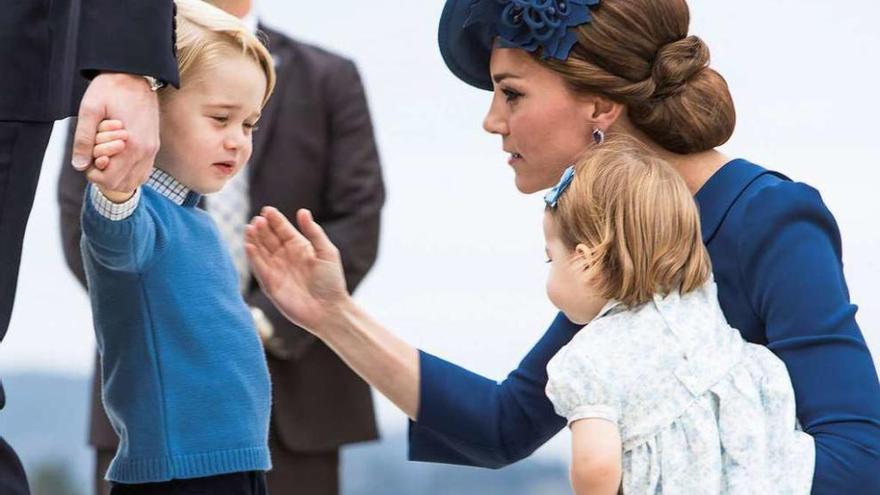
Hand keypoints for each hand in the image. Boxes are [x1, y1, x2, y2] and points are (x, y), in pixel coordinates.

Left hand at [72, 73, 159, 192]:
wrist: (136, 74)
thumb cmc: (112, 88)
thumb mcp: (90, 109)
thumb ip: (83, 139)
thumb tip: (79, 165)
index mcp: (132, 145)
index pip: (112, 179)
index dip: (94, 174)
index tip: (88, 159)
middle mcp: (146, 151)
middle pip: (124, 184)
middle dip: (105, 177)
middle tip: (94, 159)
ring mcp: (153, 150)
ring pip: (136, 180)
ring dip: (118, 176)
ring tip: (106, 159)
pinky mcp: (154, 145)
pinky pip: (144, 171)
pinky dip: (130, 172)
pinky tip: (119, 159)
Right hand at [245, 207, 350, 335]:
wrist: (329, 310)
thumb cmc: (332, 281)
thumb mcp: (327, 252)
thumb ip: (314, 232)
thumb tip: (302, 211)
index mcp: (299, 246)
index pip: (282, 229)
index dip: (274, 220)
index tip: (266, 210)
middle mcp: (285, 256)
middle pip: (269, 238)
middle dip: (262, 228)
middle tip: (257, 220)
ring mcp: (276, 270)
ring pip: (260, 251)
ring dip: (254, 239)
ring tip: (249, 228)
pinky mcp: (270, 285)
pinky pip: (259, 268)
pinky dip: (252, 257)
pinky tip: (248, 245)